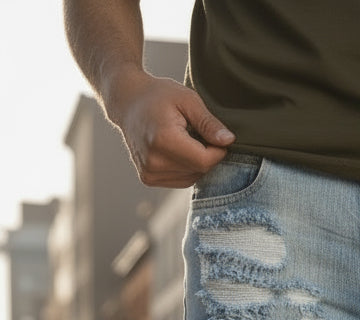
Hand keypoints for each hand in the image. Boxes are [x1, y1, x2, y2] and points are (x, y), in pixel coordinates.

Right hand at [107, 67, 234, 187]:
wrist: (127, 101)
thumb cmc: (159, 95)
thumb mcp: (188, 99)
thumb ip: (208, 122)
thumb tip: (229, 141)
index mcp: (163, 140)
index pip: (204, 161)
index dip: (218, 151)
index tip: (217, 136)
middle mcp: (153, 161)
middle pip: (199, 170)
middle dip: (206, 155)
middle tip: (197, 133)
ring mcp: (149, 172)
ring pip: (192, 178)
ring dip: (196, 162)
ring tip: (184, 139)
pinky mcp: (147, 178)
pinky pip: (181, 180)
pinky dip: (186, 168)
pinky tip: (177, 150)